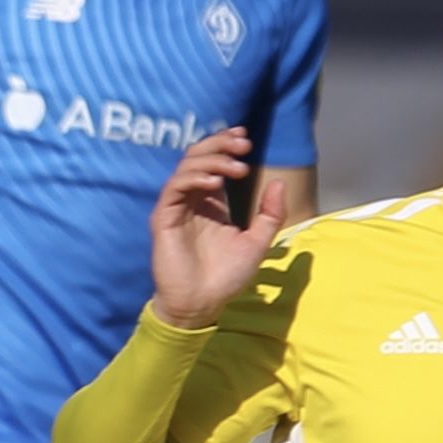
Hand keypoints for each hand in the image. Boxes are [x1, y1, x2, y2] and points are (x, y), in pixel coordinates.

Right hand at [147, 128, 283, 329]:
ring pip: (186, 168)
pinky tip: (216, 184)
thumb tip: (279, 183)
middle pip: (198, 158)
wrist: (202, 303)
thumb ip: (269, 214)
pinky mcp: (163, 218)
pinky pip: (175, 188)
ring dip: (212, 161)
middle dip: (219, 145)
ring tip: (236, 168)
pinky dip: (194, 180)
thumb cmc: (225, 277)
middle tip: (242, 144)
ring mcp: (176, 207)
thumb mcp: (257, 242)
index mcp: (211, 203)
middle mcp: (192, 200)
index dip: (226, 146)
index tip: (246, 139)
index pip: (213, 163)